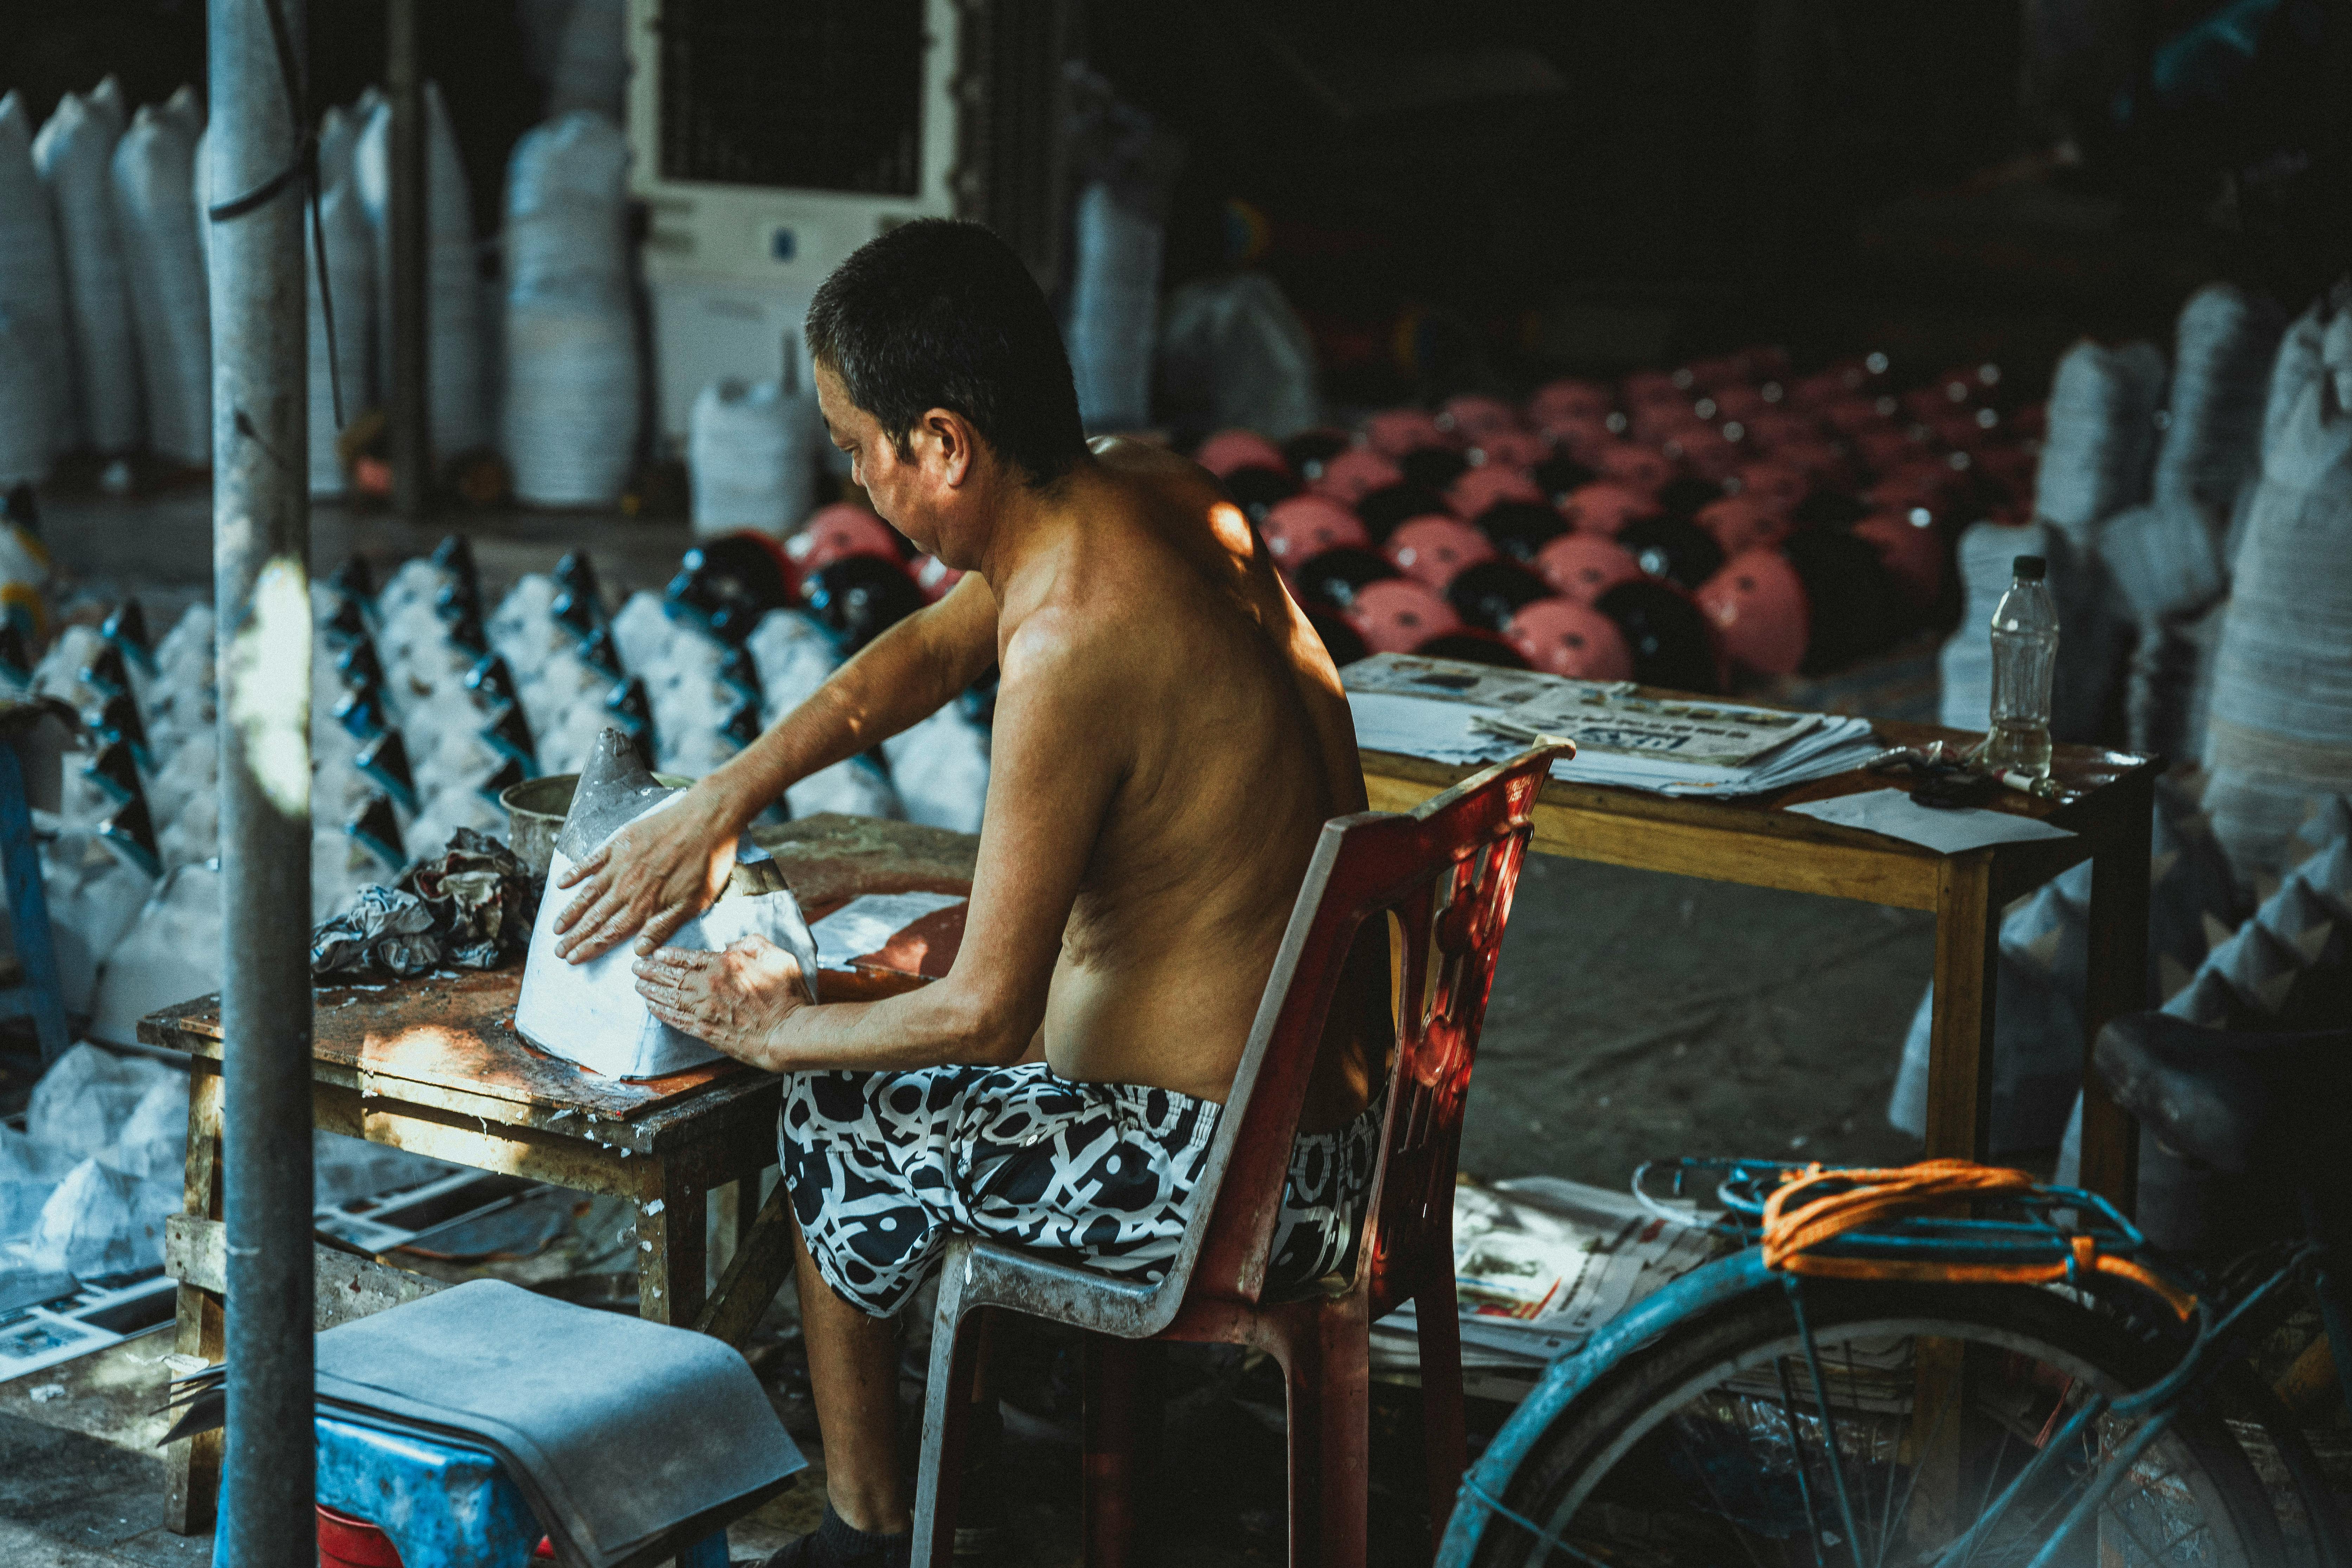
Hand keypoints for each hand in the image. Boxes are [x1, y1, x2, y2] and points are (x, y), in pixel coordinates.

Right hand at [551, 787, 738, 962]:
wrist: (707, 820)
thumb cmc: (707, 863)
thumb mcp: (694, 903)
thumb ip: (664, 926)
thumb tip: (639, 950)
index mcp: (645, 905)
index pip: (610, 933)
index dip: (589, 947)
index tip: (572, 959)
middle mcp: (627, 887)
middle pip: (595, 917)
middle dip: (574, 936)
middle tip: (557, 951)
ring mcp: (621, 864)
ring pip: (588, 893)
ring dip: (571, 911)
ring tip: (556, 926)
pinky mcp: (619, 842)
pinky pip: (591, 860)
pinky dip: (575, 872)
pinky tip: (561, 883)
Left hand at [633, 936, 808, 1065]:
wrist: (787, 1034)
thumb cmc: (788, 996)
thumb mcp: (778, 958)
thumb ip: (754, 944)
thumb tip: (731, 944)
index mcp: (726, 964)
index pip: (689, 957)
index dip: (670, 955)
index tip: (656, 952)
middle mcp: (710, 986)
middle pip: (673, 977)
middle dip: (652, 971)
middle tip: (636, 967)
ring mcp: (705, 1010)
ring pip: (670, 997)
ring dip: (651, 991)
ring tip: (638, 985)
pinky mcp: (705, 1031)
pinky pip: (676, 1019)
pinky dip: (661, 1013)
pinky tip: (651, 1007)